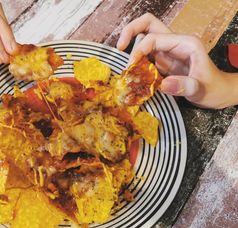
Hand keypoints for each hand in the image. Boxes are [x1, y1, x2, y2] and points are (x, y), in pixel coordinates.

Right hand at [117, 13, 237, 108]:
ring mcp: (166, 52)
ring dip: (131, 47)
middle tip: (119, 47)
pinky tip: (132, 74)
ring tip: (125, 65)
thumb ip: (184, 86)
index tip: (131, 66)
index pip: (154, 37)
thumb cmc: (213, 88)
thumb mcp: (201, 89)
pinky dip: (135, 62)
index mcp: (185, 43)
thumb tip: (163, 85)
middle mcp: (174, 43)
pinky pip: (144, 55)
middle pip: (147, 24)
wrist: (218, 92)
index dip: (139, 50)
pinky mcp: (162, 62)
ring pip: (144, 37)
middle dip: (130, 31)